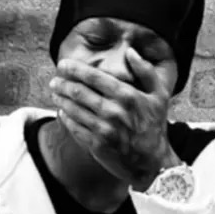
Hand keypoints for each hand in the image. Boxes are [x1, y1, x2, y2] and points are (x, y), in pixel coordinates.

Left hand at [49, 48, 179, 189]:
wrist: (153, 161)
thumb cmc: (154, 126)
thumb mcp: (159, 95)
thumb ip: (146, 71)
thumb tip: (130, 51)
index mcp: (127, 95)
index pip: (94, 77)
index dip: (74, 69)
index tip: (62, 64)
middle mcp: (114, 111)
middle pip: (78, 92)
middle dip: (62, 84)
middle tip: (54, 81)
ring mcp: (104, 129)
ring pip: (73, 109)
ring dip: (60, 99)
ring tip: (55, 93)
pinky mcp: (97, 145)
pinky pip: (74, 127)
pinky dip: (65, 118)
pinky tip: (62, 112)